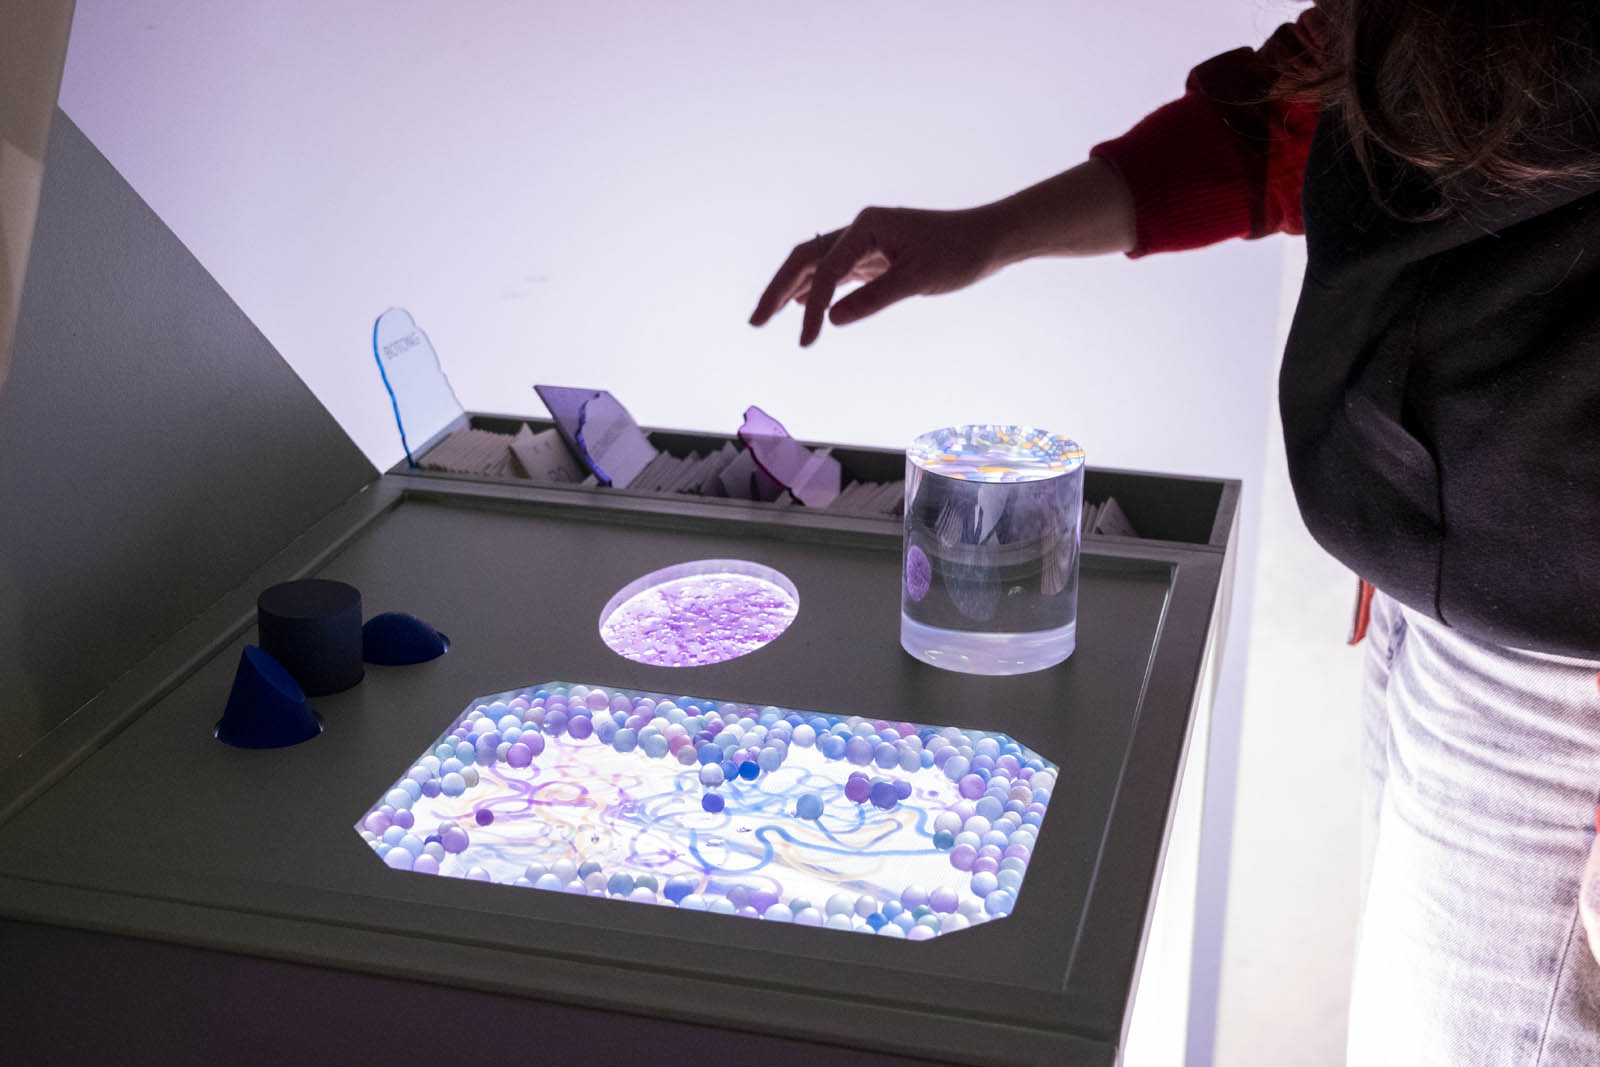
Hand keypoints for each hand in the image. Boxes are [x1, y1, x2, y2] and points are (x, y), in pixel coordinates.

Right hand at [746, 159, 1134, 345]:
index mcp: (867, 227)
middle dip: (777, 289)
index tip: (807, 342)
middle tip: (755, 322)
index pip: (826, 271)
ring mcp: (867, 241)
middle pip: (805, 258)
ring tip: (766, 317)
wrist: (991, 238)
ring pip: (817, 264)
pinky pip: (836, 270)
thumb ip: (873, 299)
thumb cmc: (960, 253)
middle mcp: (861, 229)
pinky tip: (802, 304)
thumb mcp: (918, 279)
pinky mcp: (876, 254)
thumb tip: (831, 319)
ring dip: (791, 288)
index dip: (812, 308)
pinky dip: (816, 287)